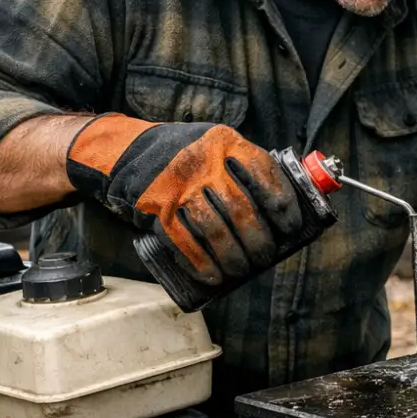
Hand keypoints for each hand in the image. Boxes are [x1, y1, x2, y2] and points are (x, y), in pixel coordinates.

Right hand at [66, 114, 305, 287]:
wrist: (126, 152)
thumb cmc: (185, 156)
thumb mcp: (215, 147)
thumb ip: (243, 169)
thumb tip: (278, 213)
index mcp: (224, 142)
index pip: (263, 173)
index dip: (282, 204)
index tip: (291, 228)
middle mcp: (202, 161)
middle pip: (240, 209)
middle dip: (258, 240)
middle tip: (266, 257)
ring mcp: (177, 186)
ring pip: (214, 229)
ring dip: (232, 256)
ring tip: (242, 269)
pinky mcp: (157, 208)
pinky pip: (183, 241)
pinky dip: (200, 263)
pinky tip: (213, 276)